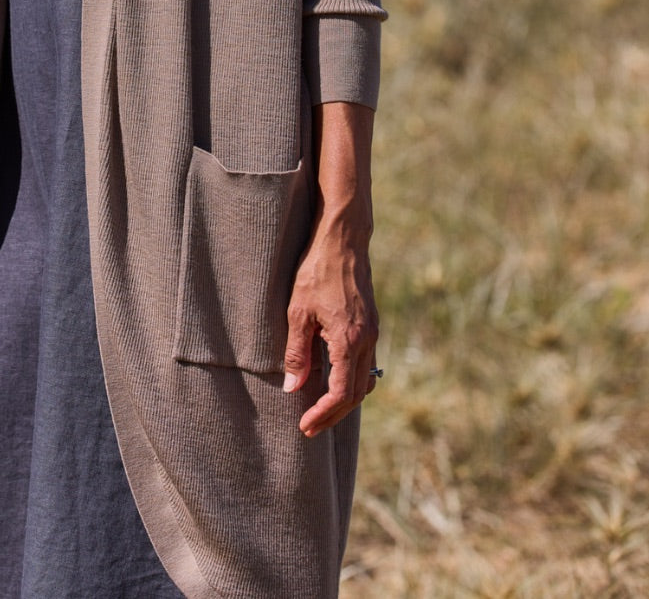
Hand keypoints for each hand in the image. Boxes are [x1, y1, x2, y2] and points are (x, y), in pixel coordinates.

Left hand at [282, 226, 378, 436]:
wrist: (343, 239)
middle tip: (309, 427)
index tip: (305, 426)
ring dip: (345, 400)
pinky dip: (352, 380)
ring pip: (365, 381)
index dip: (323, 414)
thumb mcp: (298, 311)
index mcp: (349, 341)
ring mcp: (372, 332)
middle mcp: (367, 341)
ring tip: (321, 410)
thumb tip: (292, 388)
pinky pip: (366, 364)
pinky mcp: (371, 324)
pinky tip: (333, 380)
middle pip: (356, 394)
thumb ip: (296, 352)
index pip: (341, 394)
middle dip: (333, 414)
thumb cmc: (316, 270)